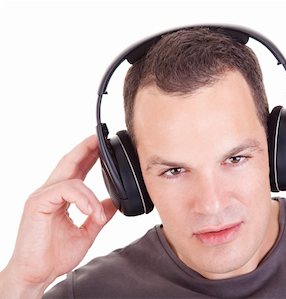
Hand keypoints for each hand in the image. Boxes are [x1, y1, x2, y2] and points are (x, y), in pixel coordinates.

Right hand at [0, 135, 116, 295]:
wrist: (37, 274)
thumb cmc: (54, 256)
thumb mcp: (86, 232)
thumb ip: (98, 215)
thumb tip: (113, 202)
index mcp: (60, 197)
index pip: (76, 170)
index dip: (89, 155)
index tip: (103, 145)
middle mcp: (49, 192)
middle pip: (69, 163)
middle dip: (86, 149)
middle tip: (101, 138)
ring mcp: (42, 196)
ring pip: (72, 178)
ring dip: (91, 194)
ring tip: (99, 214)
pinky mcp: (38, 203)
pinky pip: (66, 190)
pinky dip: (83, 199)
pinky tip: (91, 212)